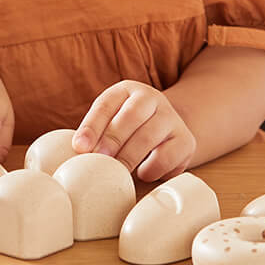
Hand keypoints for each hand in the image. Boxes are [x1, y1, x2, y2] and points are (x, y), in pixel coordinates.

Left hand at [72, 80, 196, 181]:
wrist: (166, 132)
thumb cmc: (127, 131)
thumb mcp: (110, 123)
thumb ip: (95, 135)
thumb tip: (78, 153)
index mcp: (126, 91)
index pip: (106, 104)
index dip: (91, 126)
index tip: (79, 147)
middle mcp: (151, 98)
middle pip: (131, 116)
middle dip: (112, 140)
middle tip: (98, 160)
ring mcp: (171, 118)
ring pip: (149, 135)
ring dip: (129, 156)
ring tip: (117, 171)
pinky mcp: (186, 140)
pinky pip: (169, 155)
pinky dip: (153, 167)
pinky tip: (142, 174)